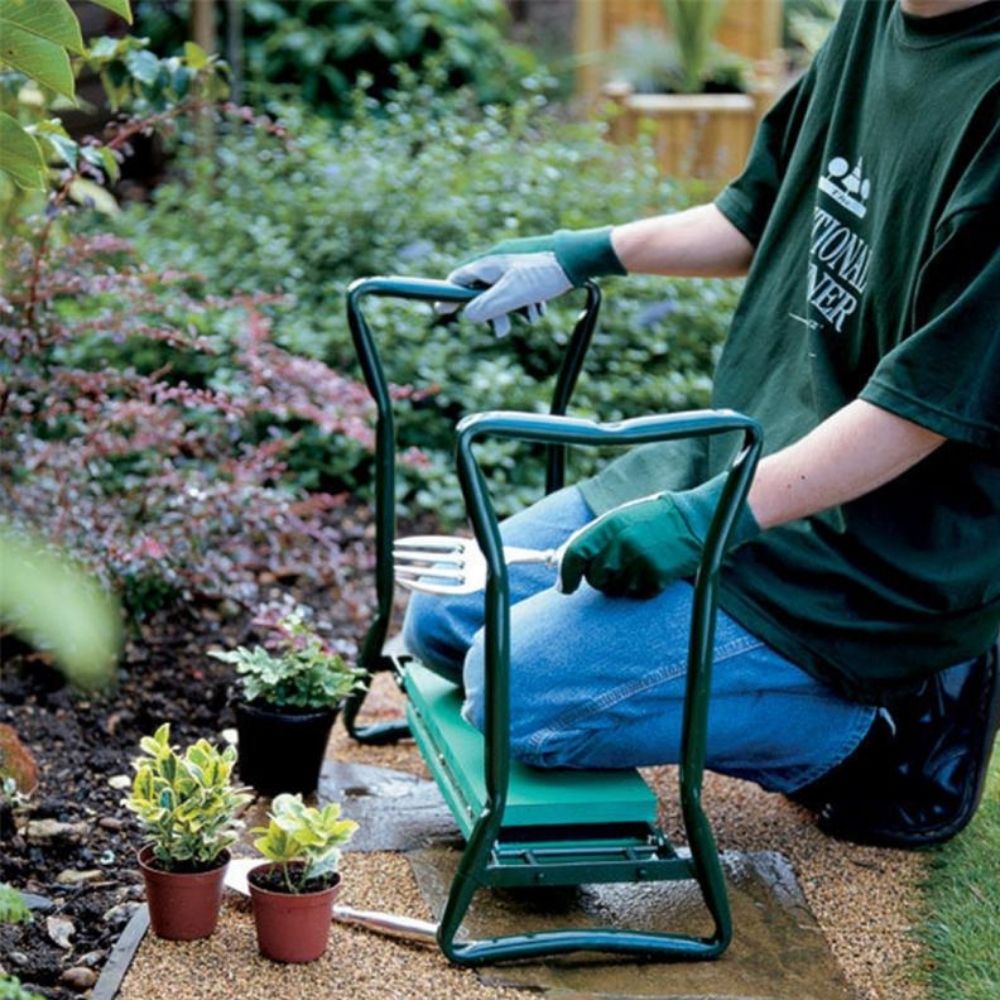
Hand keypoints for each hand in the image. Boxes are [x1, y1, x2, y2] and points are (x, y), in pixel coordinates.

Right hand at [446, 227, 624, 335]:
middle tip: (502, 329)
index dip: (448, 297)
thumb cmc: (544, 273)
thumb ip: (488, 306)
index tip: (441, 312)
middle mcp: (498, 264)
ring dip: (513, 310)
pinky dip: (527, 304)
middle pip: (481, 293)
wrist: (578, 260)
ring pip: (503, 295)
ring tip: (530, 316)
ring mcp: (513, 268)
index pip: (458, 280)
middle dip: (492, 313)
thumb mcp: (513, 294)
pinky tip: (539, 308)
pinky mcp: (528, 273)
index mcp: (488, 265)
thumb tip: (468, 315)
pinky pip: (519, 293)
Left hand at [558, 473, 759, 597]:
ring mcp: (639, 561)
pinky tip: (652, 569)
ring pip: (614, 589)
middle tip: (617, 564)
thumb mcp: (618, 520)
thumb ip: (590, 540)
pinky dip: (641, 587)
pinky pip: (636, 594)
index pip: (574, 554)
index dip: (565, 574)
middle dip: (599, 578)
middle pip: (594, 578)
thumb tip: (560, 565)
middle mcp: (621, 543)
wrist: (693, 521)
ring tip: (638, 561)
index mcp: (609, 525)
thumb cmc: (649, 521)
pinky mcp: (656, 577)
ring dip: (621, 583)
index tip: (564, 587)